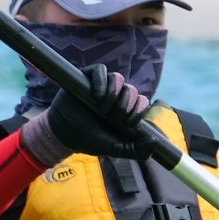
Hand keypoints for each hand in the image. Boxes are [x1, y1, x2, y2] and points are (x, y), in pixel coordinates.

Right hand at [32, 65, 152, 161]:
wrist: (64, 134)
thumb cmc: (90, 140)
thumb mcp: (116, 149)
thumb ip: (138, 150)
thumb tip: (154, 141)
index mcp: (126, 109)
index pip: (142, 101)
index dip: (137, 111)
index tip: (125, 123)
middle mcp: (116, 95)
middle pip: (131, 90)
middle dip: (124, 106)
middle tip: (111, 117)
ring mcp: (102, 85)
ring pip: (118, 78)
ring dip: (113, 94)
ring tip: (101, 108)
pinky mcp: (87, 77)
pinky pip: (100, 69)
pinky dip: (101, 81)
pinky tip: (96, 96)